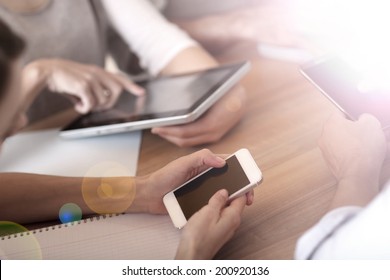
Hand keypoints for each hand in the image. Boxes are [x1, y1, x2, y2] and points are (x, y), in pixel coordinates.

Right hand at [23, 59, 143, 113]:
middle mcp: (97, 74)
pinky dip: (85, 109)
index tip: (142, 92)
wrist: (47, 71)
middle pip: (117, 90)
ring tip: (82, 104)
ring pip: (103, 101)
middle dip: (111, 102)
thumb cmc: (64, 78)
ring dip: (94, 107)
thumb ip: (93, 90)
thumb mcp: (82, 81)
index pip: (119, 78)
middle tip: (98, 106)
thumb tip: (98, 105)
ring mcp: (91, 79)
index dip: (132, 86)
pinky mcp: (83, 86)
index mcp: (98, 71)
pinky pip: (91, 104)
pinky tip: (77, 106)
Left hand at [139, 149, 253, 213]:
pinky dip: (220, 207)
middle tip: (247, 196)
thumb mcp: (182, 163)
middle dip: (241, 187)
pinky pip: (213, 205)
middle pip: (228, 180)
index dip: (240, 169)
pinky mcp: (198, 202)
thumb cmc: (163, 177)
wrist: (149, 195)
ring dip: (232, 198)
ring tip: (238, 205)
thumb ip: (201, 158)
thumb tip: (222, 162)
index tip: (249, 176)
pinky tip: (225, 212)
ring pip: (222, 193)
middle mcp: (205, 177)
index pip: (227, 164)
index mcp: (204, 164)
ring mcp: (202, 190)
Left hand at [151, 85, 246, 146]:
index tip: (157, 126)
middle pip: (186, 139)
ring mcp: (214, 136)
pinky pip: (194, 140)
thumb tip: (182, 97)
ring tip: (161, 130)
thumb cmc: (225, 90)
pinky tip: (173, 131)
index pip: (186, 132)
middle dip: (169, 135)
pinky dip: (182, 137)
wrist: (240, 97)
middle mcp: (214, 132)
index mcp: (213, 121)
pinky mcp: (213, 136)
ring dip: (174, 137)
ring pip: (189, 142)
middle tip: (155, 129)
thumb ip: (199, 97)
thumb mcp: (214, 89)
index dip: (170, 130)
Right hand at [175, 189, 248, 258]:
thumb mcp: (207, 212)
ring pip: (226, 210)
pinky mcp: (218, 232)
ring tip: (209, 194)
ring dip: (220, 202)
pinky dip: (215, 210)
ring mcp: (226, 229)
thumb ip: (217, 200)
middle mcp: (233, 223)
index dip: (240, 186)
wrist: (191, 256)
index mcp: (233, 216)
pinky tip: (205, 208)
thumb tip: (224, 192)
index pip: (242, 197)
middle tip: (217, 184)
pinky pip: (220, 217)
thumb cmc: (198, 238)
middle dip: (228, 193)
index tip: (235, 178)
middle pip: (235, 203)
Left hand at [319, 113, 386, 180]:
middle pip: (340, 128)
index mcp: (331, 123)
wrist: (358, 174)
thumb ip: (365, 117)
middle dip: (353, 131)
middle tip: (365, 135)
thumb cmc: (363, 149)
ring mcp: (325, 150)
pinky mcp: (330, 162)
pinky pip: (341, 154)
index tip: (361, 122)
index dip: (354, 116)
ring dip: (352, 143)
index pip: (341, 113)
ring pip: (341, 142)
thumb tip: (362, 120)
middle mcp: (324, 136)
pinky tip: (361, 158)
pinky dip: (350, 155)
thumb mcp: (372, 124)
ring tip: (366, 148)